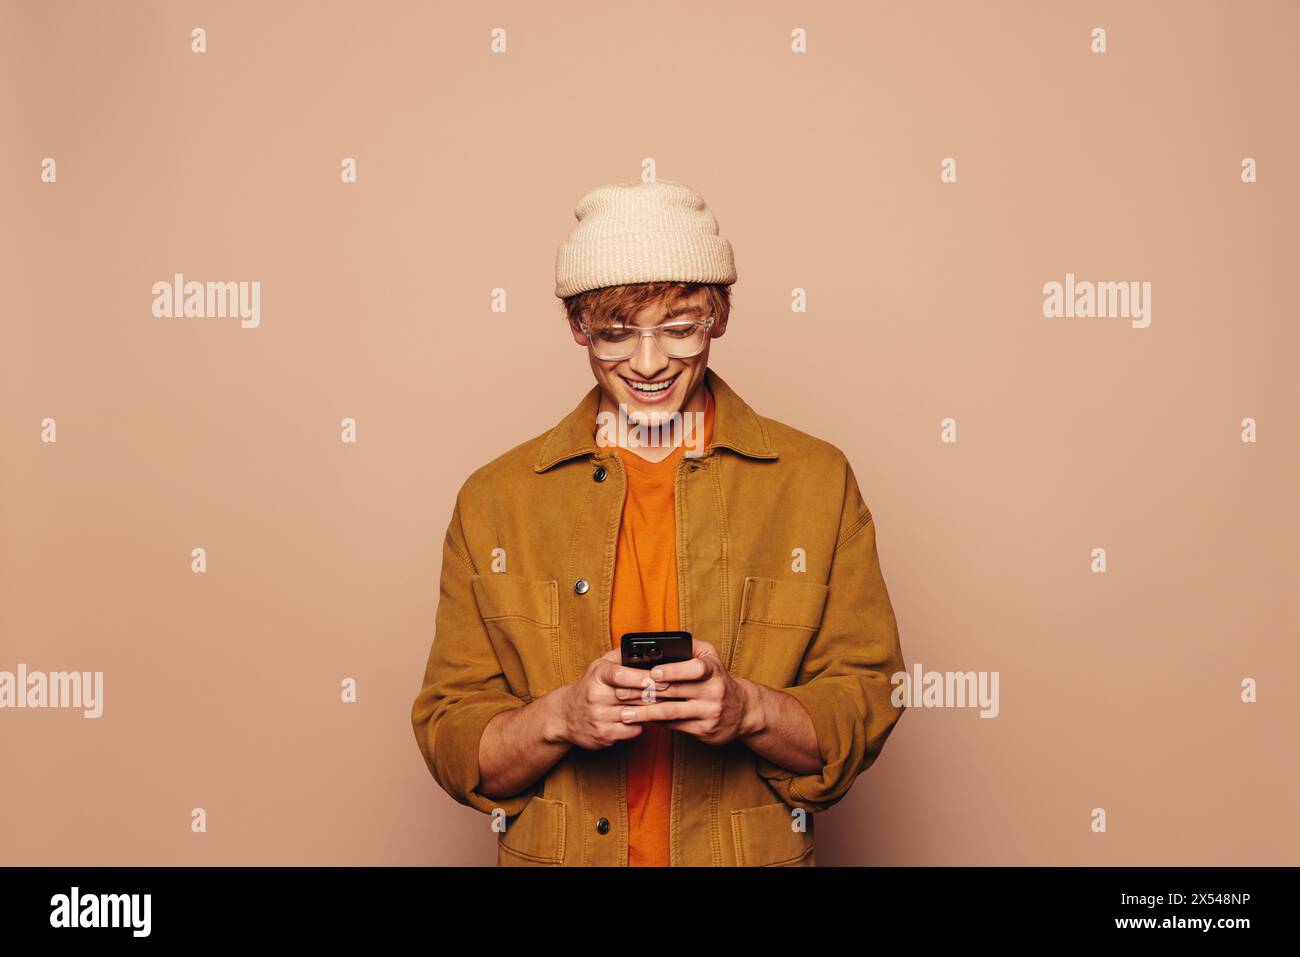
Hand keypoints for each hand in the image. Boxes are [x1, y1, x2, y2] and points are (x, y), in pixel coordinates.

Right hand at [550, 648, 664, 749]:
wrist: (564, 716)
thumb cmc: (589, 687)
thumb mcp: (598, 666)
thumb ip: (620, 656)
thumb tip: (643, 646)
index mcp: (597, 676)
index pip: (620, 675)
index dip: (641, 677)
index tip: (660, 677)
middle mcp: (596, 697)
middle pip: (633, 695)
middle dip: (656, 693)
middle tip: (676, 689)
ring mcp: (599, 718)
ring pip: (635, 714)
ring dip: (653, 710)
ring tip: (669, 704)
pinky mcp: (604, 735)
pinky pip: (632, 730)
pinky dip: (642, 724)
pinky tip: (647, 718)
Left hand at [619, 639, 762, 744]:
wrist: (742, 711)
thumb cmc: (718, 678)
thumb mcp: (711, 657)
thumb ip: (689, 647)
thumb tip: (660, 642)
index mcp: (713, 670)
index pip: (695, 669)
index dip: (673, 670)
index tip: (653, 673)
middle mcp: (714, 691)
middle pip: (674, 691)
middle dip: (644, 692)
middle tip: (620, 692)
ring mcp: (709, 712)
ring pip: (671, 712)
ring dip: (645, 712)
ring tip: (624, 713)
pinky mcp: (704, 730)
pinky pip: (675, 725)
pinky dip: (655, 722)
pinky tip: (640, 719)